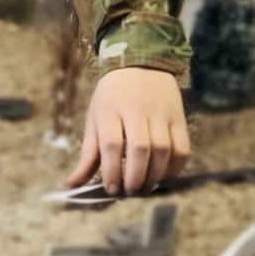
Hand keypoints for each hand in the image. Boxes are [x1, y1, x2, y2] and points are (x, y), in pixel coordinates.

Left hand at [66, 66, 188, 194]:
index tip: (111, 189)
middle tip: (129, 192)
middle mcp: (136, 109)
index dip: (111, 170)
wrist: (140, 63)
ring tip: (143, 187)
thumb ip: (88, 153)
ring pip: (163, 151)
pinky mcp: (178, 118)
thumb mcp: (95, 117)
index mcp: (109, 108)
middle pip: (139, 149)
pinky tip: (162, 176)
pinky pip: (182, 149)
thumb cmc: (113, 96)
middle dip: (134, 177)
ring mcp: (160, 113)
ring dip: (154, 177)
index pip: (111, 143)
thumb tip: (72, 183)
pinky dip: (174, 169)